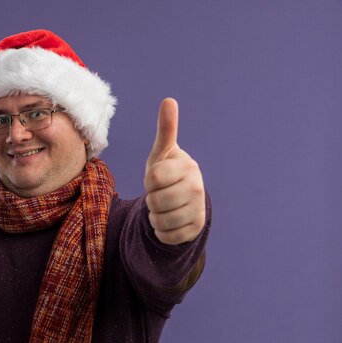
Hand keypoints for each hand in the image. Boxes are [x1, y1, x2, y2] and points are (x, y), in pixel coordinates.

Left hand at [144, 98, 205, 244]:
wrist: (183, 200)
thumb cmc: (167, 173)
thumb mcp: (162, 153)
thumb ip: (166, 130)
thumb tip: (169, 100)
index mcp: (187, 166)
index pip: (152, 178)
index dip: (148, 181)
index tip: (157, 178)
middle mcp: (197, 187)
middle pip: (154, 201)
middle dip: (151, 200)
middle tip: (160, 194)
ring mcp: (198, 209)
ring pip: (159, 221)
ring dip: (155, 217)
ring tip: (164, 207)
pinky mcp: (195, 228)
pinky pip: (167, 236)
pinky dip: (161, 232)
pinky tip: (169, 221)